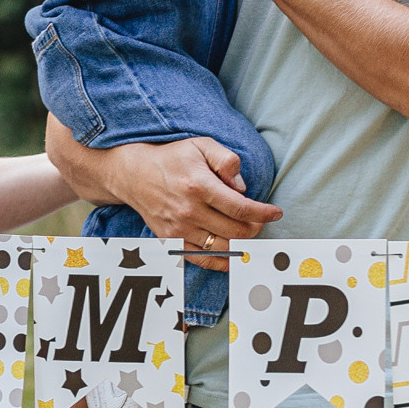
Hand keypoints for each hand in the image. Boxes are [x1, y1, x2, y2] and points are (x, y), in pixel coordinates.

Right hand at [43, 126, 281, 271]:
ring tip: (248, 233)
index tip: (276, 212)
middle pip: (236, 231)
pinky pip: (202, 258)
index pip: (241, 208)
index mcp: (198, 185)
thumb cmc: (171, 158)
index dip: (264, 213)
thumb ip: (226, 160)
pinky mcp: (171, 240)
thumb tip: (242, 187)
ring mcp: (179, 228)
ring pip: (223, 247)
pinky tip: (234, 256)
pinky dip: (222, 261)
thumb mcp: (200, 145)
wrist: (132, 173)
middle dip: (256, 227)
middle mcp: (189, 210)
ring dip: (242, 243)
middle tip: (260, 220)